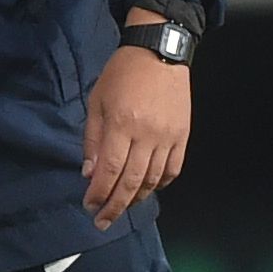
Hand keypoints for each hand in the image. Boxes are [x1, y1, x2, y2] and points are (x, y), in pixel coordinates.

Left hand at [82, 33, 190, 224]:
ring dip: (135, 198)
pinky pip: (172, 170)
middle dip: (114, 206)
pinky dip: (159, 184)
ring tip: (122, 206)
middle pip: (130, 182)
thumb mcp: (97, 101)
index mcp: (122, 124)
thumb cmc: (123, 73)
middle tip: (102, 220)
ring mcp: (168, 137)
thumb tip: (89, 173)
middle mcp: (147, 135)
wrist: (160, 51)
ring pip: (152, 180)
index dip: (98, 194)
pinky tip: (146, 188)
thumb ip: (93, 139)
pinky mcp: (183, 136)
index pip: (109, 171)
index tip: (89, 205)